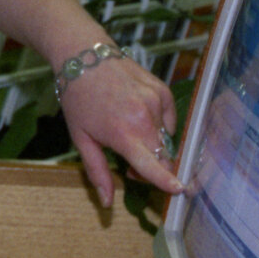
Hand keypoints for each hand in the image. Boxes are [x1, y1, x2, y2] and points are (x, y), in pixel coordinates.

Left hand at [58, 53, 182, 204]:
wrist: (84, 55)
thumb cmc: (78, 98)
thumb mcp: (81, 138)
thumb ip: (97, 171)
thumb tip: (107, 202)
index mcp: (123, 133)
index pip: (152, 165)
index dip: (166, 181)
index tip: (180, 190)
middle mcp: (144, 117)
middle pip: (163, 156)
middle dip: (152, 167)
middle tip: (130, 165)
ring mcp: (156, 101)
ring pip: (166, 138)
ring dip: (153, 145)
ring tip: (129, 134)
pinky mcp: (162, 90)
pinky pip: (169, 119)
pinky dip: (158, 125)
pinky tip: (138, 117)